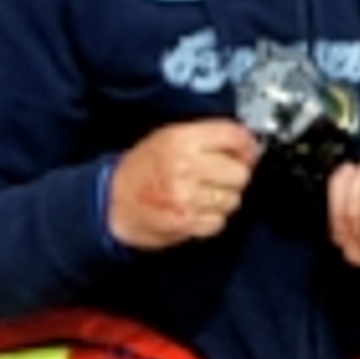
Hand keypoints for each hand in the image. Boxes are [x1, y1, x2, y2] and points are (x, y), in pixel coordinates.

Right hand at [107, 117, 258, 249]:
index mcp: (181, 139)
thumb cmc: (140, 170)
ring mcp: (187, 197)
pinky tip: (196, 209)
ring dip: (224, 198)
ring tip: (202, 193)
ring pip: (233, 198)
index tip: (248, 151)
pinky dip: (212, 218)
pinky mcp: (186, 222)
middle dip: (234, 174)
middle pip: (240, 172)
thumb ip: (206, 136)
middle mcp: (186, 166)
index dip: (247, 145)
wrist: (111, 203)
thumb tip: (246, 142)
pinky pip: (219, 221)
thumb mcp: (168, 137)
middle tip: (219, 175)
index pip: (234, 136)